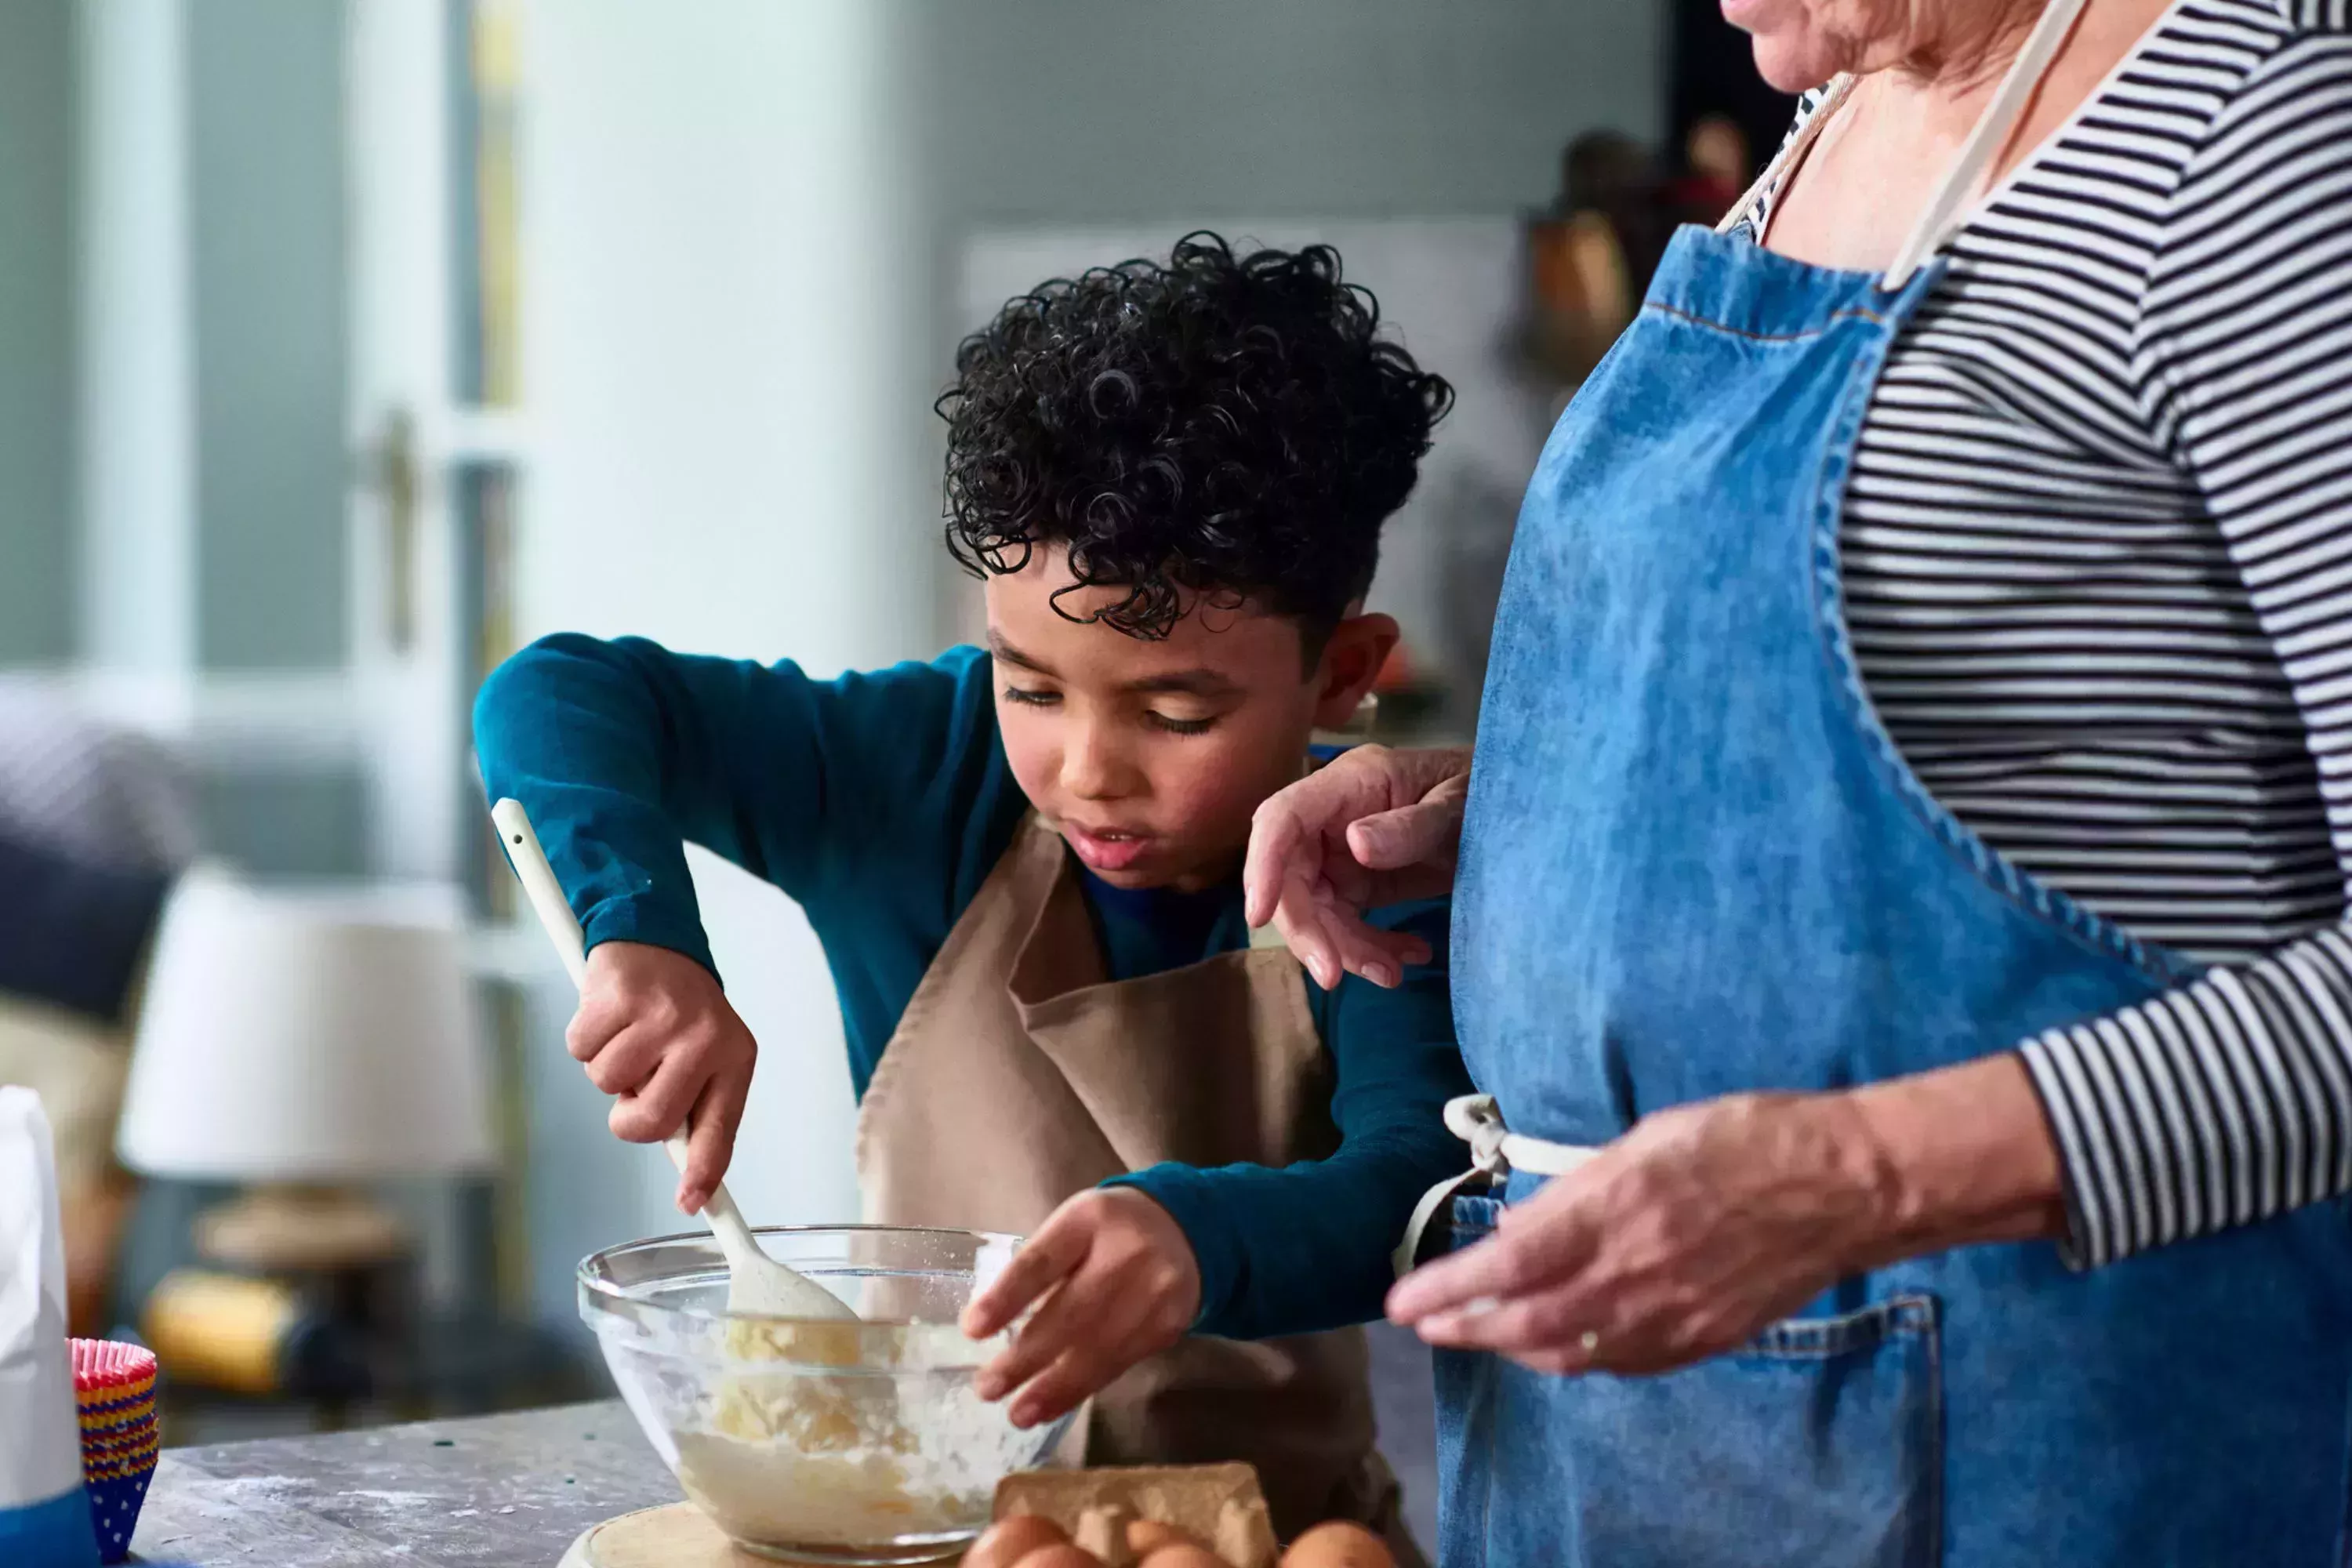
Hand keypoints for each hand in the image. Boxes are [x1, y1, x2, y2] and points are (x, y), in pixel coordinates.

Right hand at [567, 941, 755, 1213]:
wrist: (657, 939)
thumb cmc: (678, 1008)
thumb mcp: (706, 1053)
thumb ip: (695, 1107)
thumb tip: (690, 1183)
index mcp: (734, 1057)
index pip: (720, 1130)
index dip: (703, 1173)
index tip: (691, 1203)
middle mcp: (704, 1038)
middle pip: (650, 1122)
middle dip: (628, 1118)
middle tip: (634, 1087)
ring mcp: (663, 1016)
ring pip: (607, 1085)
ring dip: (607, 1069)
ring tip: (629, 1036)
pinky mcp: (621, 996)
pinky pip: (581, 1050)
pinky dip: (584, 1039)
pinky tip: (609, 1015)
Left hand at [961, 1187, 1201, 1429]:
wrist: (1186, 1229)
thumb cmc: (1109, 1230)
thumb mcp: (1074, 1225)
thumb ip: (1044, 1265)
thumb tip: (998, 1328)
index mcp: (1089, 1218)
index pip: (1042, 1261)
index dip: (1006, 1298)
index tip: (972, 1330)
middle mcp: (1127, 1252)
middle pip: (1071, 1312)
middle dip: (1025, 1358)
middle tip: (987, 1389)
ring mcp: (1154, 1291)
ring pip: (1098, 1348)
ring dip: (1053, 1388)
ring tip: (1018, 1414)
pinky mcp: (1169, 1325)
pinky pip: (1119, 1363)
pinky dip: (1082, 1389)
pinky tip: (1054, 1405)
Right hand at [1243, 744, 1471, 989]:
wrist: (1514, 810)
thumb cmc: (1486, 792)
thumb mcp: (1459, 807)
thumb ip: (1412, 826)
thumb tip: (1355, 845)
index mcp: (1350, 784)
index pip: (1283, 819)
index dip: (1264, 864)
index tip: (1259, 916)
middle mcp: (1333, 819)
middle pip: (1291, 876)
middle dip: (1307, 931)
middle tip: (1334, 976)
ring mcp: (1343, 853)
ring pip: (1315, 911)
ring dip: (1345, 949)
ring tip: (1392, 973)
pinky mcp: (1358, 883)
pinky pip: (1344, 923)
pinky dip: (1368, 949)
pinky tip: (1409, 956)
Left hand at [1386, 1057, 2064, 1375]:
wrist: (1845, 1185)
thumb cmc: (1748, 1138)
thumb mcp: (1649, 1137)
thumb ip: (1580, 1187)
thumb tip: (1522, 1226)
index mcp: (1617, 1212)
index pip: (1510, 1267)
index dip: (1450, 1290)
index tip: (1405, 1299)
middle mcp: (1636, 1274)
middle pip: (1525, 1322)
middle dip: (1463, 1329)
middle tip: (1423, 1324)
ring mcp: (1671, 1316)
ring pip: (1568, 1353)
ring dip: (1511, 1347)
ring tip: (1477, 1333)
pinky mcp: (1703, 1339)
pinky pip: (1620, 1363)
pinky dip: (1572, 1358)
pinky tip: (1552, 1343)